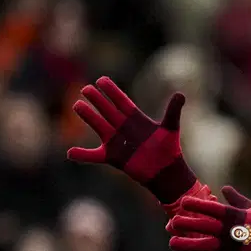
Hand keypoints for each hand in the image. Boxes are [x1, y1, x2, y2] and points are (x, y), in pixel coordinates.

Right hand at [67, 76, 196, 203]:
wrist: (165, 171)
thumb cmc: (168, 148)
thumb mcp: (170, 127)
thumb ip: (173, 110)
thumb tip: (180, 94)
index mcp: (136, 119)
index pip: (121, 101)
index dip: (111, 91)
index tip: (101, 80)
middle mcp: (123, 128)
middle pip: (107, 110)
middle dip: (97, 99)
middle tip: (85, 88)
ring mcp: (117, 142)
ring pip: (99, 125)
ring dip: (89, 116)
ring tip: (77, 105)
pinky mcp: (114, 157)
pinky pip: (94, 156)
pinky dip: (83, 155)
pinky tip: (70, 153)